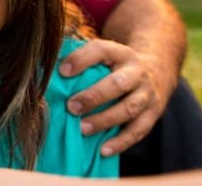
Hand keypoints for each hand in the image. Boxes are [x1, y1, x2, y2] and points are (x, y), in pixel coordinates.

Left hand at [59, 38, 176, 155]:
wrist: (155, 71)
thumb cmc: (115, 66)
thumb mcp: (103, 56)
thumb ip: (79, 60)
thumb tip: (46, 70)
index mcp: (120, 53)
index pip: (101, 50)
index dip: (81, 59)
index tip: (62, 71)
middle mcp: (137, 72)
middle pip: (118, 84)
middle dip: (94, 96)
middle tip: (71, 107)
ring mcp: (147, 94)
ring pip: (129, 108)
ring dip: (105, 120)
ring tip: (82, 129)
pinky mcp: (153, 114)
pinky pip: (138, 130)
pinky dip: (121, 142)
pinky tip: (103, 150)